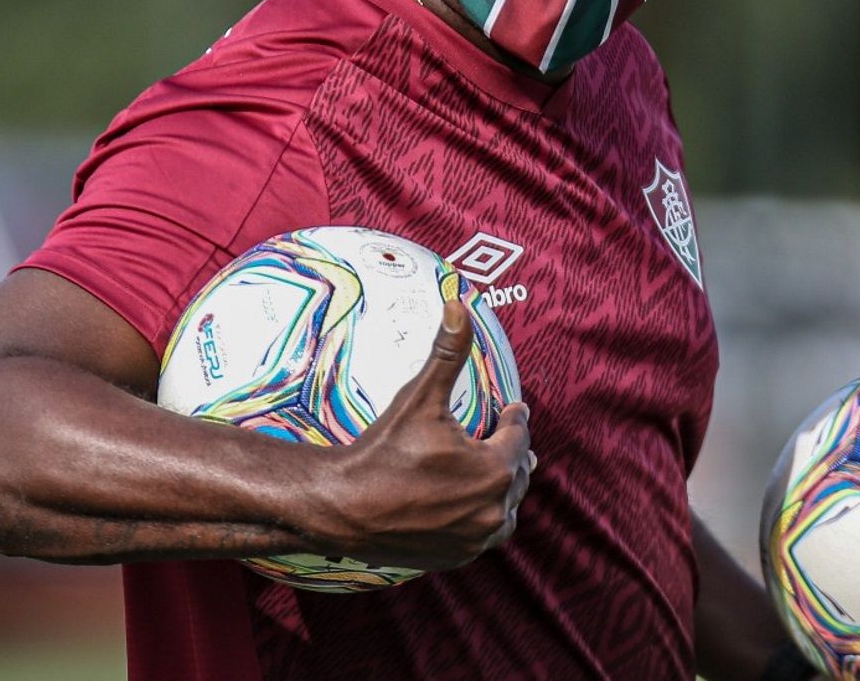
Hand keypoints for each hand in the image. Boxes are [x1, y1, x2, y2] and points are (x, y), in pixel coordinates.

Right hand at [313, 296, 531, 570]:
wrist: (341, 506)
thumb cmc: (383, 449)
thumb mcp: (419, 397)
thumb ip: (447, 351)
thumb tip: (460, 303)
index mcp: (495, 469)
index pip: (518, 436)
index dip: (516, 418)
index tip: (515, 408)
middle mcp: (494, 510)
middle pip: (517, 475)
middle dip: (513, 452)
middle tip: (512, 437)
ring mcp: (476, 539)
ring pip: (505, 509)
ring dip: (504, 490)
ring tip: (504, 476)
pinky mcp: (456, 557)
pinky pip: (482, 535)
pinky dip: (483, 518)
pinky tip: (474, 508)